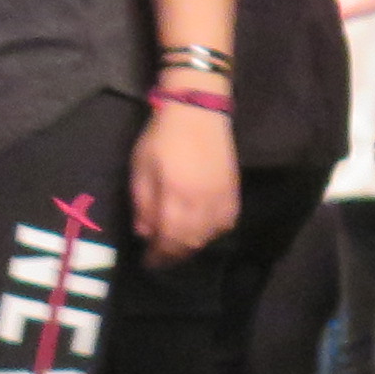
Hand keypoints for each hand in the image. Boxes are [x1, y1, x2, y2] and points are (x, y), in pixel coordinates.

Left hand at [129, 101, 239, 264]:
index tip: (148, 262)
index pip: (169, 238)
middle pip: (190, 242)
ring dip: (192, 246)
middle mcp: (201, 202)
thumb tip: (145, 233)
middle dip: (174, 254)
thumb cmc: (162, 136)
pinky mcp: (233, 191)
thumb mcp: (141, 167)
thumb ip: (142, 203)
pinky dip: (213, 233)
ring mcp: (221, 197)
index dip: (158, 255)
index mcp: (175, 195)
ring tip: (178, 246)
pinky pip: (226, 223)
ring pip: (209, 236)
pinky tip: (202, 231)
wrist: (198, 111)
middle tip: (161, 258)